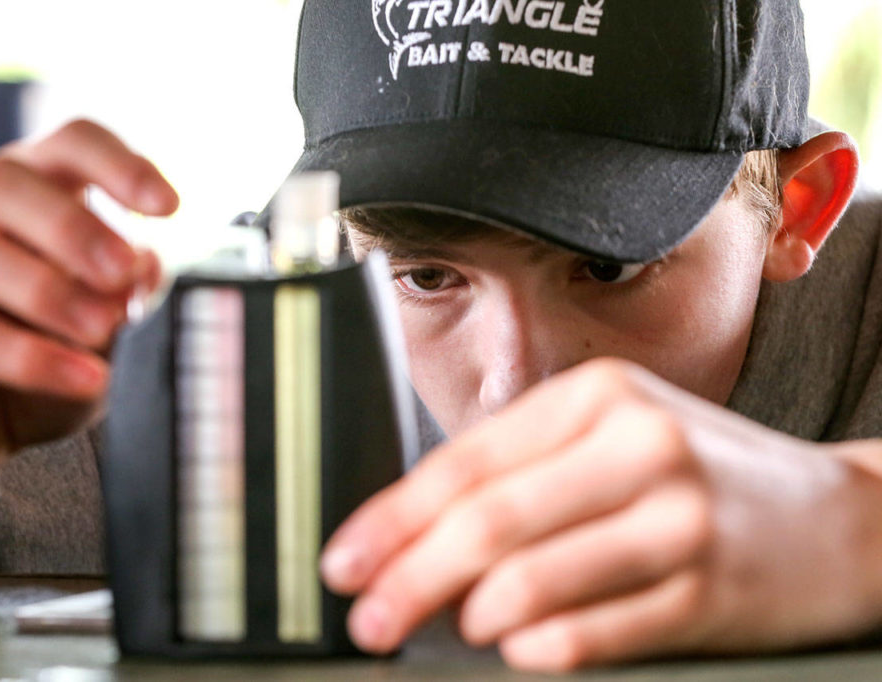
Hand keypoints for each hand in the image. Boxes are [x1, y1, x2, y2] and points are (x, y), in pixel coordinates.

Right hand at [0, 119, 176, 509]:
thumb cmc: (43, 353)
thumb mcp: (104, 319)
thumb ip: (125, 286)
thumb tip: (147, 263)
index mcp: (16, 187)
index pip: (66, 143)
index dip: (119, 165)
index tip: (171, 208)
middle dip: (72, 226)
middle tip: (126, 274)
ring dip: (48, 288)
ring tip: (106, 327)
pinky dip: (33, 356)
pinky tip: (86, 377)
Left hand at [320, 358, 881, 670]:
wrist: (841, 518)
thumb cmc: (701, 474)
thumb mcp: (614, 438)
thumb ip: (524, 470)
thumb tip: (412, 532)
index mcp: (597, 396)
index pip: (466, 461)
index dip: (392, 518)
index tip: (343, 561)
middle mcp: (637, 444)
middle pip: (488, 519)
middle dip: (408, 575)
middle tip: (366, 616)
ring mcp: (678, 517)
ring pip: (535, 575)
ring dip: (468, 612)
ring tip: (442, 627)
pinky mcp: (709, 590)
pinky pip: (600, 628)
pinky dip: (542, 645)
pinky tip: (514, 648)